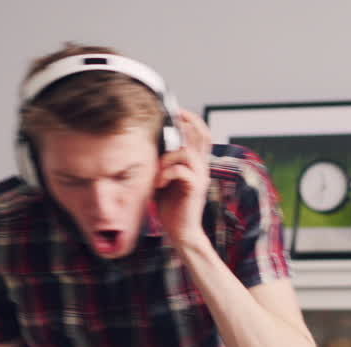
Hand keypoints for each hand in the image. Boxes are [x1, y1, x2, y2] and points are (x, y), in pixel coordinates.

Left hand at [154, 109, 213, 250]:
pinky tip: (159, 185)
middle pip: (202, 136)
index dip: (192, 120)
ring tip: (158, 172)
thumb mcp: (163, 179)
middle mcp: (202, 167)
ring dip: (167, 158)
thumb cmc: (171, 207)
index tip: (178, 111)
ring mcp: (200, 177)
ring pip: (186, 152)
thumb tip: (148, 146)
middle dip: (188, 123)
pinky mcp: (195, 188)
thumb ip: (162, 163)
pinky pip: (181, 171)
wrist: (182, 232)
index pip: (202, 135)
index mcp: (196, 164)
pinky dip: (166, 174)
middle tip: (174, 116)